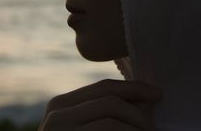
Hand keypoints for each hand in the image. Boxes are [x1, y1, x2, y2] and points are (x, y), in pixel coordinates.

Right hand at [37, 78, 162, 130]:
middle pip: (110, 100)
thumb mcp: (77, 127)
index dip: (133, 88)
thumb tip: (140, 103)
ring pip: (112, 120)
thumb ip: (99, 113)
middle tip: (156, 128)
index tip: (156, 94)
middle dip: (139, 112)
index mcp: (61, 104)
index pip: (104, 87)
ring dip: (138, 129)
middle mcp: (57, 113)